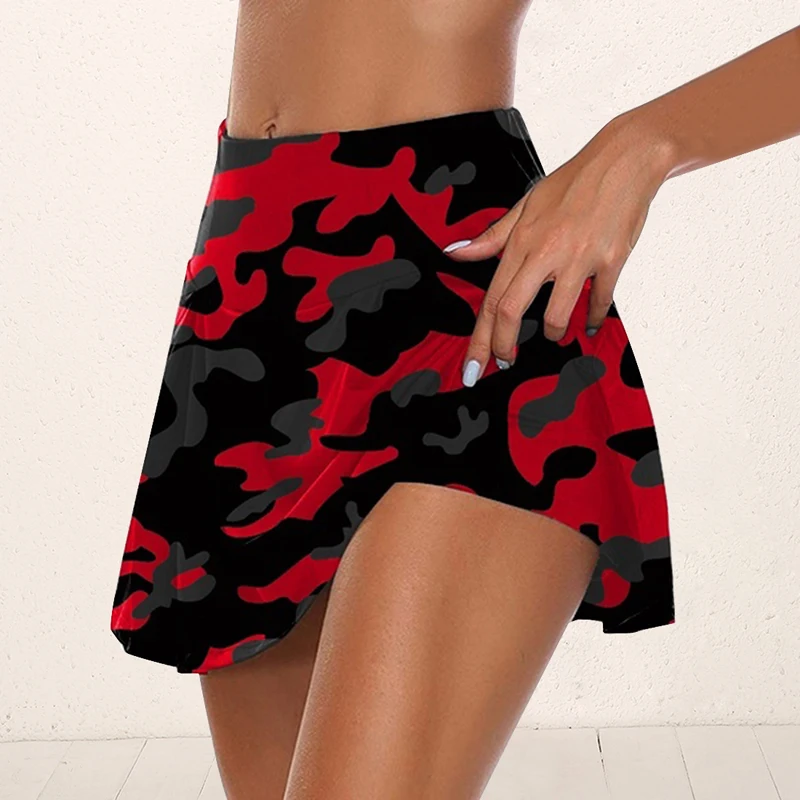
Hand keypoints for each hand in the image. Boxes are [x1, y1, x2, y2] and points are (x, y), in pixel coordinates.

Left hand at [444, 113, 674, 386]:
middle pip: (511, 309)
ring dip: (552, 333)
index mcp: (522, 241)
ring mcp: (579, 257)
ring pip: (556, 315)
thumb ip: (491, 237)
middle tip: (504, 362)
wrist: (625, 159)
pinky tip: (588, 326)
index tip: (474, 364)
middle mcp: (546, 251)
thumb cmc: (573, 182)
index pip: (491, 298)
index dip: (480, 336)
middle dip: (503, 345)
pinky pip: (599, 301)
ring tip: (552, 335)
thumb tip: (454, 252)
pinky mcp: (611, 260)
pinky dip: (593, 319)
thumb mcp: (525, 204)